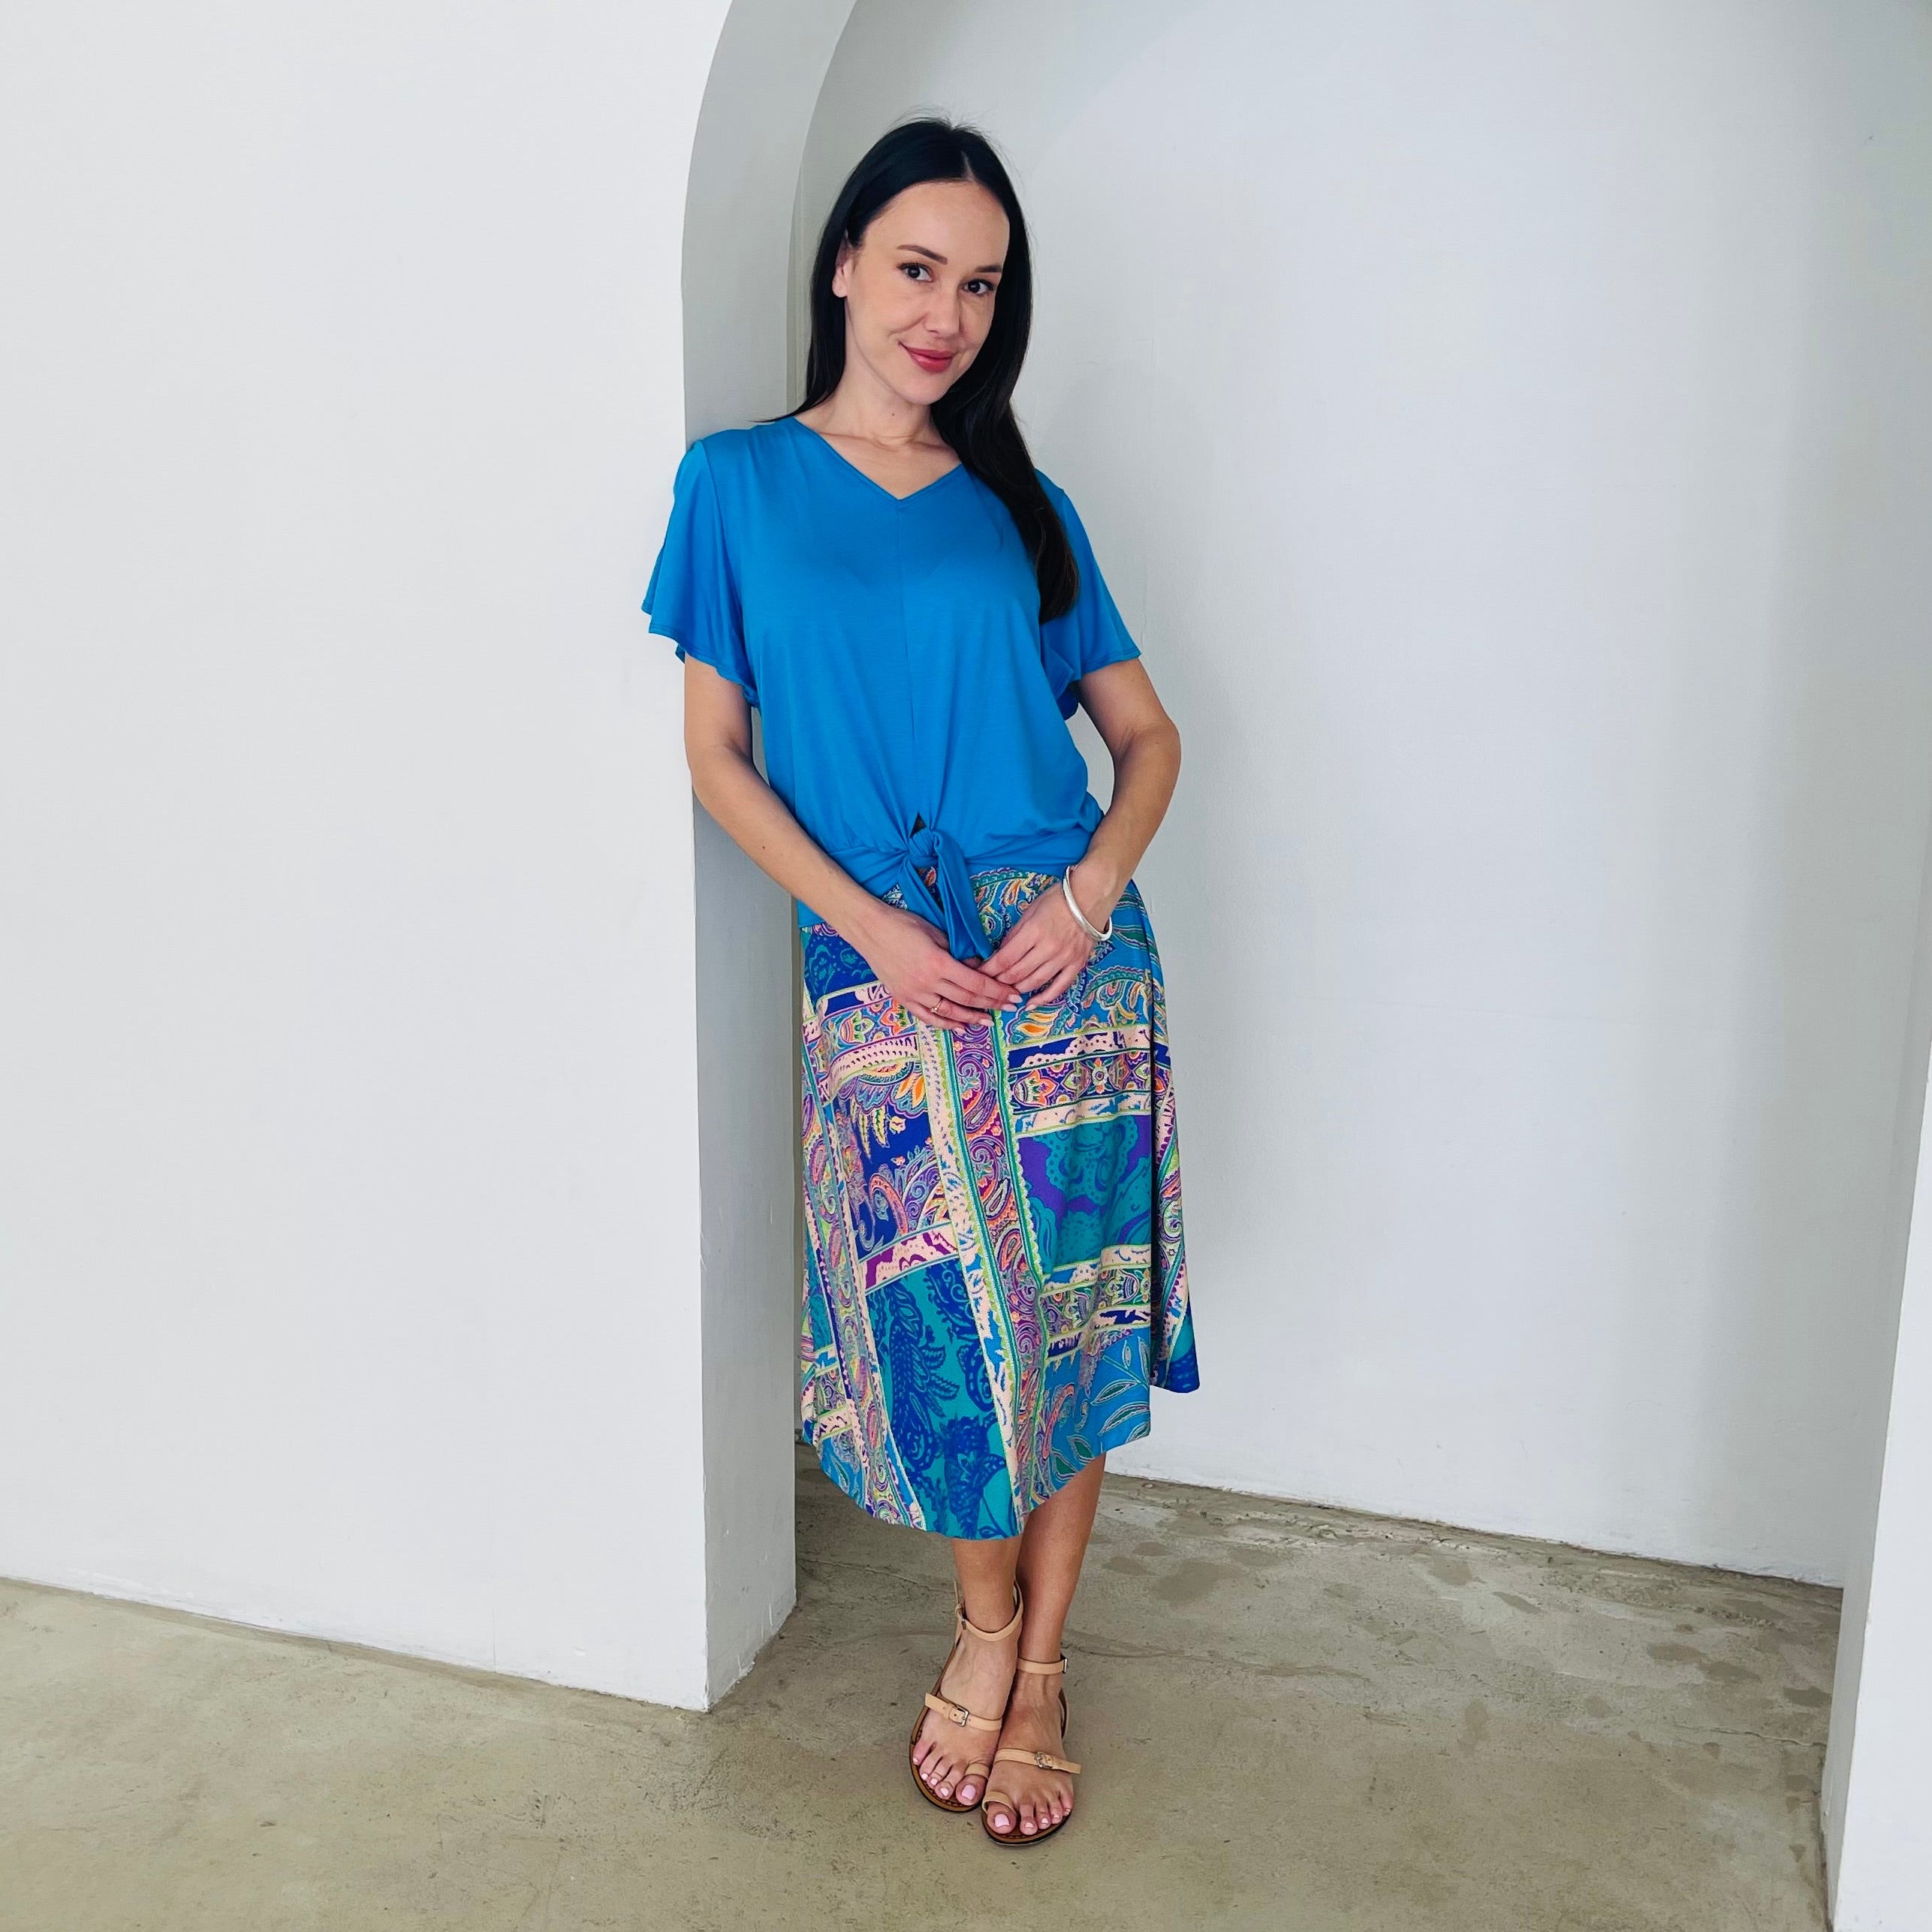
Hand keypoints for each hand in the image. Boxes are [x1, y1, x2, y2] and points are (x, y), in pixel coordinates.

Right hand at [852, 902, 1020, 1032]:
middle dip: (992, 1005)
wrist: (869, 929)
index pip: (976, 983)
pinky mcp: (903, 998)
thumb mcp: (935, 933)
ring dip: (971, 1018)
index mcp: (938, 963)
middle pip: (967, 999)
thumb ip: (958, 953)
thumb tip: (979, 967)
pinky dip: (945, 1024)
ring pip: (949, 1012)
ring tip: (988, 1021)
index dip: (998, 991)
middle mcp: (928, 983)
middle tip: (1010, 1009)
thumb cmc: (903, 924)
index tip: (1014, 995)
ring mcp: (914, 993)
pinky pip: (928, 1016)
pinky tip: (960, 1027)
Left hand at [982, 866, 1114, 1007]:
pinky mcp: (1076, 965)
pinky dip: (1043, 999)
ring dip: (1016, 990)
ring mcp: (1063, 959)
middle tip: (989, 985)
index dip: (989, 970)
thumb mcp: (1029, 912)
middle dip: (999, 982)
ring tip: (1005, 992)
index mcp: (1033, 931)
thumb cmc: (1057, 900)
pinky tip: (1030, 1004)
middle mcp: (1048, 948)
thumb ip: (1015, 935)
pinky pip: (1058, 988)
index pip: (1005, 959)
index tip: (979, 975)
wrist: (1090, 898)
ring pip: (1034, 983)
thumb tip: (1001, 955)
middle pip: (1016, 974)